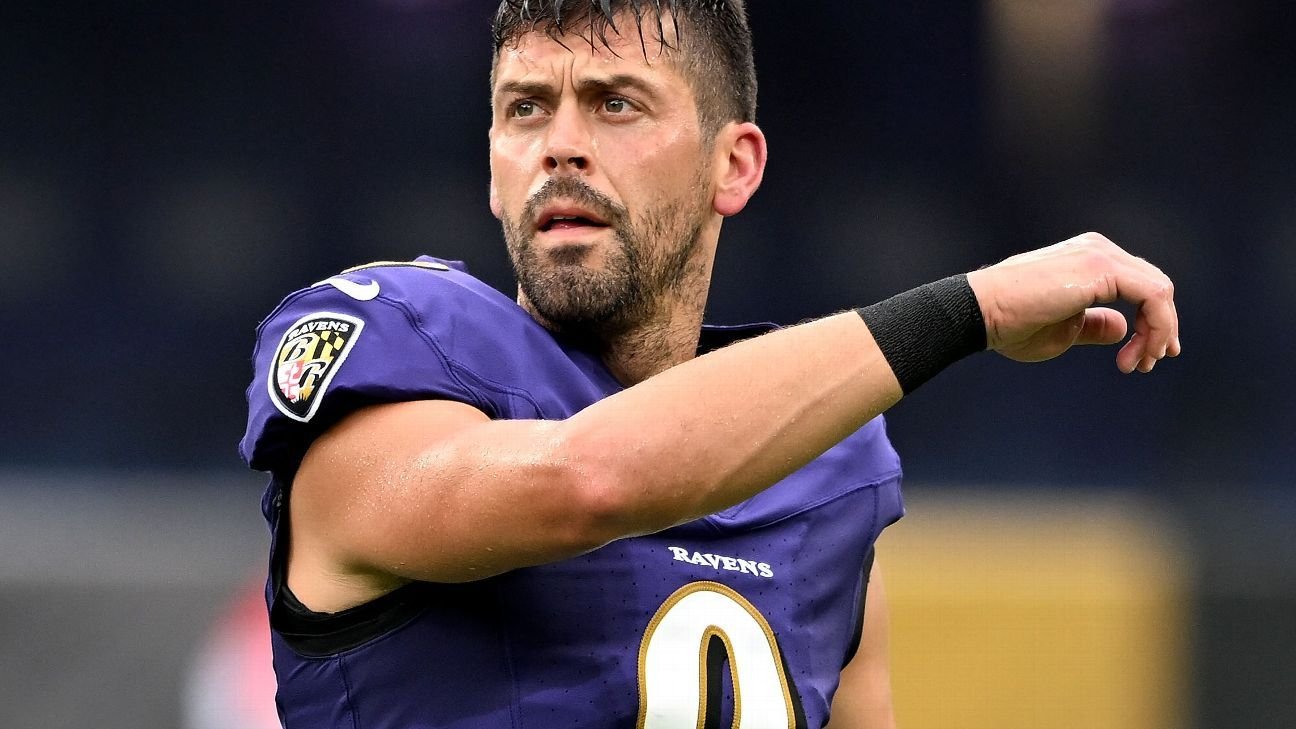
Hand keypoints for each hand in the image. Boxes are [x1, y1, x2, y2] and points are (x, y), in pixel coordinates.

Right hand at [966, 233, 1180, 372]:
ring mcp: (1101, 255)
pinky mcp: (1102, 267)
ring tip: (1139, 364)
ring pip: (1159, 291)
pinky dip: (1156, 327)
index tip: (1147, 357)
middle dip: (1161, 330)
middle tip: (1147, 364)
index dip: (1154, 322)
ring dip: (1158, 332)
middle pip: (1155, 287)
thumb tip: (1122, 328)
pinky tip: (1137, 352)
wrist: (983, 313)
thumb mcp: (1066, 330)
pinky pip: (1153, 296)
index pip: (1139, 286)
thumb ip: (1095, 325)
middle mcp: (1098, 250)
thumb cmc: (1012, 324)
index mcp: (1089, 259)